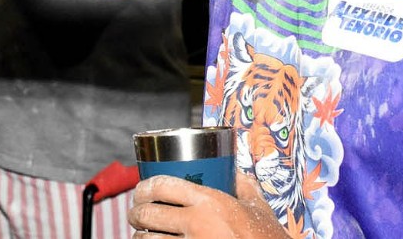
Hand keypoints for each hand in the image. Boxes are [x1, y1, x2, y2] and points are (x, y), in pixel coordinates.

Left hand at [128, 173, 286, 237]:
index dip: (145, 186)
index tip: (142, 189)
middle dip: (136, 212)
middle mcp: (197, 224)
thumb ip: (243, 186)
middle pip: (149, 213)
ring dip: (140, 236)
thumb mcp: (258, 207)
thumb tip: (233, 170)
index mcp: (210, 202)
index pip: (163, 185)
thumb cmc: (266, 237)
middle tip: (136, 212)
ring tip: (141, 232)